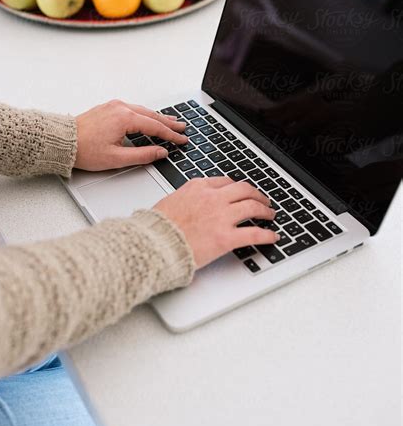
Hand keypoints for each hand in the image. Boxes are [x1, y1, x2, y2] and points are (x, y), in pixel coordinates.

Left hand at [74, 99, 186, 170]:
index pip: (156, 127)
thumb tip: (160, 153)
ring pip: (143, 111)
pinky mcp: (108, 108)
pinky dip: (145, 114)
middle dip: (169, 123)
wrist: (62, 141)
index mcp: (125, 118)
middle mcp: (121, 108)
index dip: (171, 135)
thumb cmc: (84, 150)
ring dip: (158, 117)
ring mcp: (114, 106)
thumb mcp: (117, 158)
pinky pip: (133, 109)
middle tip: (182, 128)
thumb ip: (143, 155)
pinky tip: (149, 118)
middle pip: (152, 115)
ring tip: (170, 122)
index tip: (181, 139)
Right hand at [154, 178, 278, 268]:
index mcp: (198, 187)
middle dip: (257, 194)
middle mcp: (212, 198)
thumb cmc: (156, 227)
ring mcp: (221, 217)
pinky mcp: (226, 238)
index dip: (238, 187)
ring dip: (265, 210)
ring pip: (253, 207)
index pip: (225, 182)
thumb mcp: (170, 202)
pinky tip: (272, 237)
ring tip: (270, 215)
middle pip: (244, 190)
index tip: (242, 191)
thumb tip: (190, 204)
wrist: (153, 243)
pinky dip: (267, 235)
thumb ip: (186, 199)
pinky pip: (254, 233)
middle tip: (262, 200)